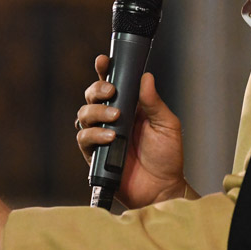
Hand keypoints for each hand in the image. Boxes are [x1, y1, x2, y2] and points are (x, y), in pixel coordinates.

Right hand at [76, 54, 191, 209]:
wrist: (162, 188)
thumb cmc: (167, 157)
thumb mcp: (167, 125)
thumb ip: (153, 102)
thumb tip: (146, 76)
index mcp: (129, 107)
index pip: (111, 84)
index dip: (103, 71)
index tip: (103, 61)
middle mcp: (111, 119)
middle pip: (91, 96)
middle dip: (97, 90)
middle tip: (112, 92)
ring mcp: (101, 136)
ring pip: (83, 114)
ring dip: (97, 112)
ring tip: (115, 117)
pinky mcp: (95, 154)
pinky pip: (84, 138)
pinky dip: (94, 134)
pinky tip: (110, 137)